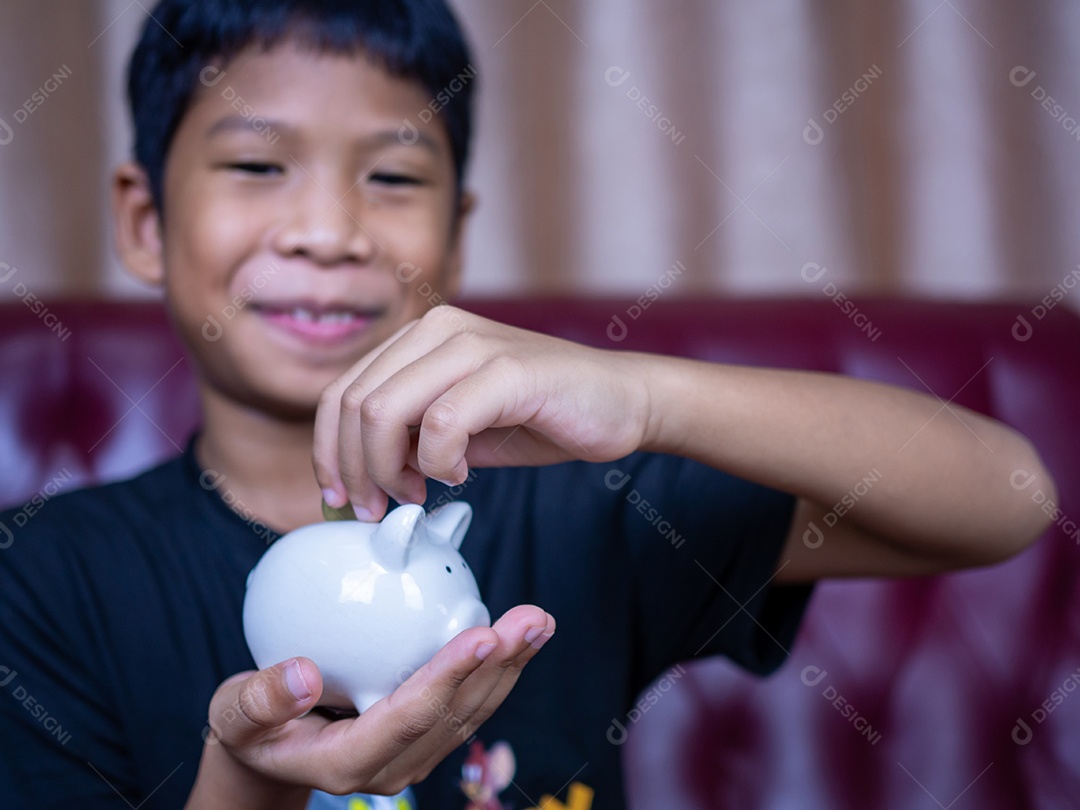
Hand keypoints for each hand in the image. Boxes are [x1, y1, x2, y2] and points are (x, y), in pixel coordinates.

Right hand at [187, 605, 554, 806]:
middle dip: (499, 666)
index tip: (483, 634)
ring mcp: (412, 756)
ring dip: (511, 666)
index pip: (409, 716)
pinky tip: (516, 635)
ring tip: (539, 622)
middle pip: (456, 714)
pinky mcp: (424, 739)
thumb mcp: (236, 714)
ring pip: (472, 712)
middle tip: (533, 619)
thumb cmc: (251, 727)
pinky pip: (468, 705)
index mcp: (347, 762)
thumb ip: (262, 699)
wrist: (267, 752)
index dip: (449, 676)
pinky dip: (496, 669)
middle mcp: (391, 766)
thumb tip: (303, 674)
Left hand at [314, 306, 652, 519]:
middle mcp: (439, 329)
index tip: (339, 500)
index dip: (328, 452)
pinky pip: (441, 424)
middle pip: (354, 404)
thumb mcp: (457, 429)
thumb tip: (358, 476)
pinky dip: (439, 464)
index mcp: (420, 338)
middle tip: (377, 510)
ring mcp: (473, 343)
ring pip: (385, 410)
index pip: (342, 392)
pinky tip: (462, 476)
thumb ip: (408, 438)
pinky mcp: (508, 370)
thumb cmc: (540, 416)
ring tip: (417, 494)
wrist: (622, 402)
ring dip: (388, 470)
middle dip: (354, 470)